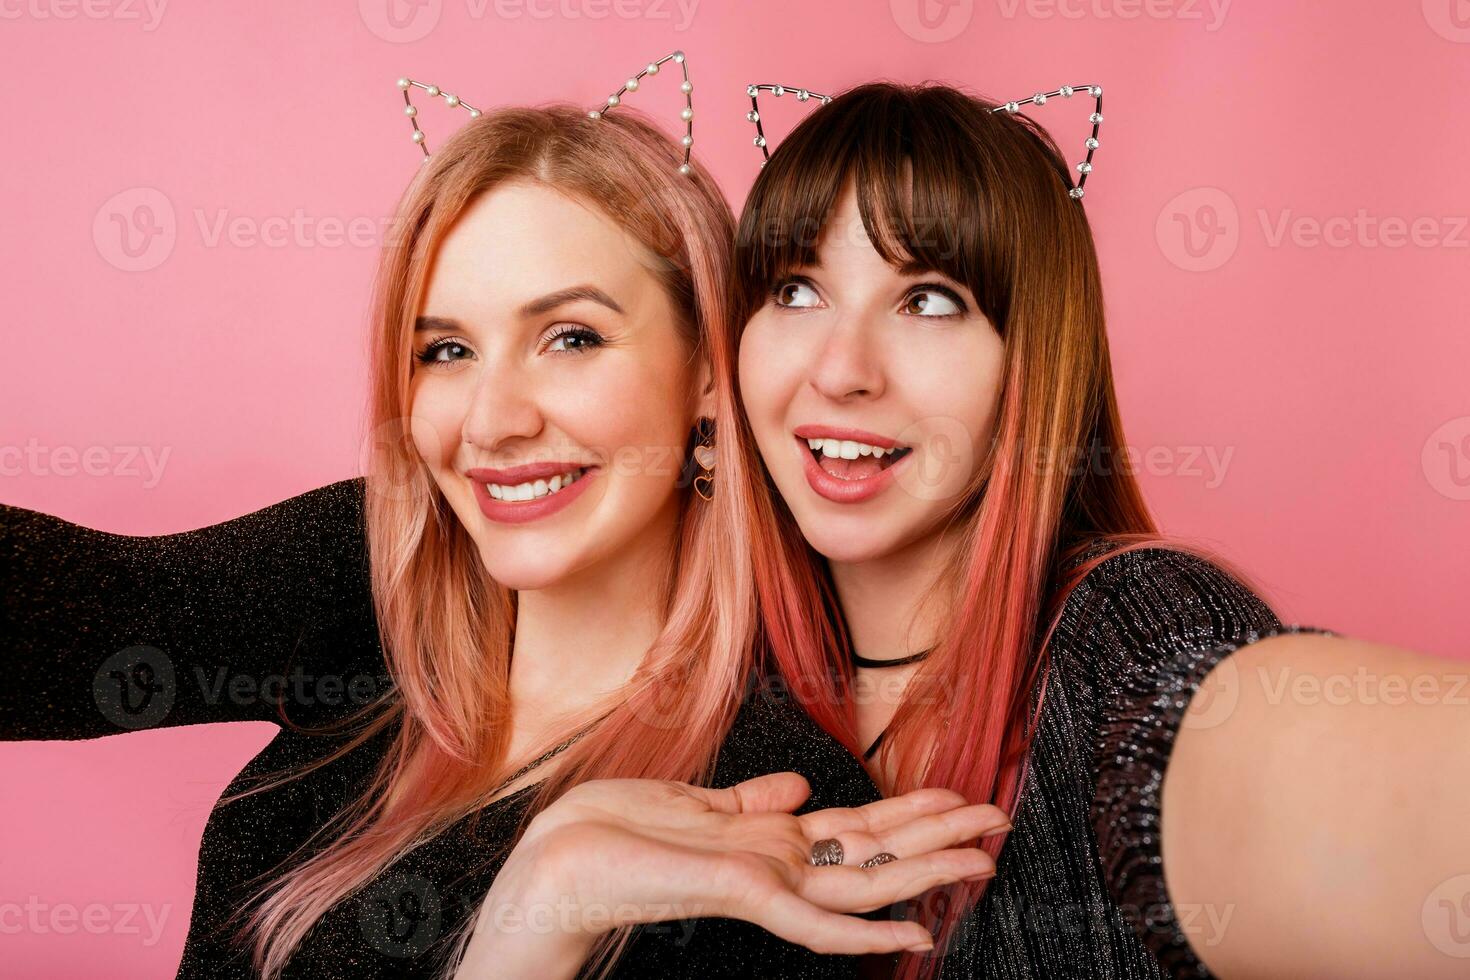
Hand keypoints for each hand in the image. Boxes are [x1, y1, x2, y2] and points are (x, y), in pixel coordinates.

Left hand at [456, 772, 1008, 976]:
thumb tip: (800, 786)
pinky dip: (869, 929)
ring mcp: (765, 885)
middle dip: (940, 839)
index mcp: (770, 842)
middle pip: (876, 853)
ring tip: (986, 858)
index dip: (912, 815)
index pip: (858, 828)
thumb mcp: (694, 805)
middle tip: (1003, 821)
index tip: (963, 796)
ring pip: (864, 881)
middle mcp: (779, 867)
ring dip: (926, 870)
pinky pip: (817, 918)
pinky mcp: (742, 892)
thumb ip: (751, 803)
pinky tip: (914, 932)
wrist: (554, 865)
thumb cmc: (614, 833)